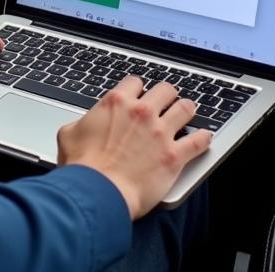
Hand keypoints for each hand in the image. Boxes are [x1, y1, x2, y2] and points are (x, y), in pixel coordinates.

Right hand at [56, 76, 212, 219]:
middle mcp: (141, 112)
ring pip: (185, 108)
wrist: (98, 192)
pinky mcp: (174, 156)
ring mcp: (160, 133)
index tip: (140, 96)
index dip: (138, 89)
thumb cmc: (82, 166)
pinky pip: (198, 141)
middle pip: (165, 89)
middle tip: (167, 101)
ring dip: (187, 109)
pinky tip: (205, 136)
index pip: (135, 82)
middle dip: (167, 94)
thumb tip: (82, 126)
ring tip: (188, 111)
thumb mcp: (69, 134)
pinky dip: (204, 138)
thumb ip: (82, 122)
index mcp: (116, 102)